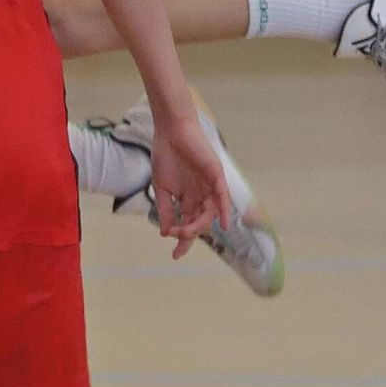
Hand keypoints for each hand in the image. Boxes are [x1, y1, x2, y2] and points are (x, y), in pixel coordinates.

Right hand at [148, 107, 231, 260]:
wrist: (171, 131)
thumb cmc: (166, 155)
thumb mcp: (161, 187)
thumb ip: (165, 209)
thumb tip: (164, 233)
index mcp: (187, 198)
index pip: (187, 224)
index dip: (182, 240)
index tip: (175, 256)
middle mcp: (200, 195)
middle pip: (198, 222)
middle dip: (188, 234)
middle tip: (177, 237)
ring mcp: (209, 186)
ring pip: (209, 213)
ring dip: (199, 225)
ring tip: (186, 231)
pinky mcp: (215, 175)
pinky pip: (222, 196)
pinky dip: (224, 210)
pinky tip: (222, 224)